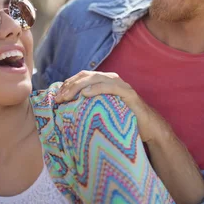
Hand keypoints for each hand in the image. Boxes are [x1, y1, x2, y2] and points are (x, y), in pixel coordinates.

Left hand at [55, 70, 169, 142]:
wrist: (147, 127)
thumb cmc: (122, 120)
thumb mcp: (101, 111)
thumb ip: (88, 106)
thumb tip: (66, 109)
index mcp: (103, 82)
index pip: (81, 77)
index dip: (67, 84)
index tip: (56, 97)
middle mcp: (111, 79)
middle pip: (85, 76)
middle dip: (70, 86)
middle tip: (59, 99)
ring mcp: (120, 85)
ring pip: (96, 78)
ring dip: (79, 86)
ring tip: (67, 97)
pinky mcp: (129, 93)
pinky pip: (111, 87)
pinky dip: (97, 88)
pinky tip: (86, 94)